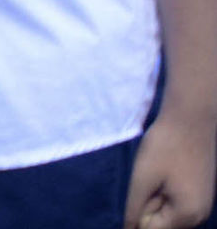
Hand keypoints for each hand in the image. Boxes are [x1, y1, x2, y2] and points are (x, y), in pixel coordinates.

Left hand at [126, 109, 215, 228]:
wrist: (192, 119)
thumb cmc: (166, 146)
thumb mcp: (143, 178)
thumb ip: (134, 208)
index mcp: (187, 215)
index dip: (136, 212)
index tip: (141, 188)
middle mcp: (199, 216)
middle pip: (159, 223)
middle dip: (146, 205)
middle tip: (150, 178)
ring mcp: (201, 205)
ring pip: (166, 212)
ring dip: (153, 197)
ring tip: (158, 173)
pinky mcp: (199, 194)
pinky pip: (175, 202)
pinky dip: (163, 191)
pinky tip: (164, 172)